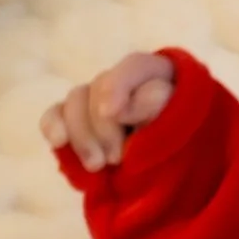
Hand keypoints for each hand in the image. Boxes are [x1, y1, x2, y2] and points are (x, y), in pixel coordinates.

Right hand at [41, 50, 176, 169]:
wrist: (171, 172)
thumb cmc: (184, 143)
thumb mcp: (181, 125)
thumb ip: (157, 109)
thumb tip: (121, 108)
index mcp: (157, 73)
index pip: (135, 67)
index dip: (119, 86)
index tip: (114, 113)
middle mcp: (122, 80)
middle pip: (99, 87)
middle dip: (104, 127)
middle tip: (116, 159)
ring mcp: (95, 99)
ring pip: (75, 101)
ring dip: (81, 135)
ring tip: (96, 166)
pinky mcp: (74, 120)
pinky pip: (55, 115)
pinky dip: (54, 127)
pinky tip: (60, 143)